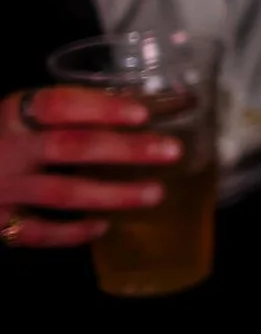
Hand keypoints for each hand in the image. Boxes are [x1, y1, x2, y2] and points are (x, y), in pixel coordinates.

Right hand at [0, 87, 179, 248]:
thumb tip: (141, 102)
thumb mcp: (21, 114)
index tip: (142, 114)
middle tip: (171, 151)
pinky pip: (37, 232)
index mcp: (14, 114)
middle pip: (69, 146)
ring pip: (61, 192)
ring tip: (155, 193)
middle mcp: (7, 150)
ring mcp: (2, 187)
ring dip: (112, 194)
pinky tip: (104, 226)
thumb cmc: (1, 137)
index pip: (58, 104)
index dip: (101, 108)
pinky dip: (72, 232)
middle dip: (124, 149)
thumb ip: (68, 110)